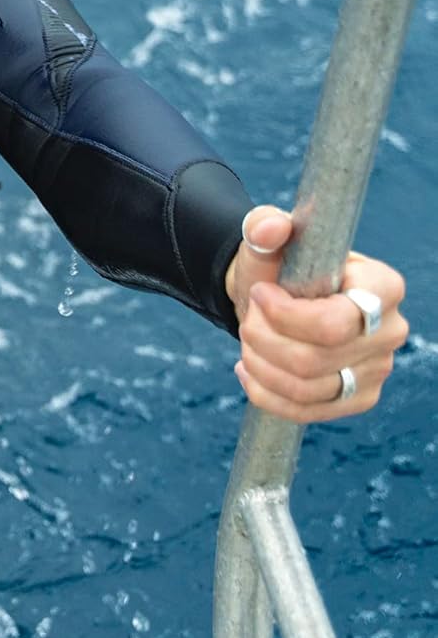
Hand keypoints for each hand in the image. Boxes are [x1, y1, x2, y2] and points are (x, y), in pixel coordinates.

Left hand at [225, 205, 407, 421]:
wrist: (273, 300)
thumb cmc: (277, 267)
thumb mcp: (265, 241)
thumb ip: (264, 226)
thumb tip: (271, 227)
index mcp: (382, 285)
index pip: (337, 322)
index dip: (286, 316)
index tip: (259, 293)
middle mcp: (391, 331)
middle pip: (315, 358)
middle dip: (263, 339)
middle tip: (248, 317)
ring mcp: (377, 369)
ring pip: (308, 388)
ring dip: (261, 364)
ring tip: (247, 339)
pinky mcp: (358, 398)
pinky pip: (308, 411)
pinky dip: (266, 393)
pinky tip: (248, 370)